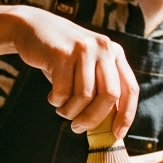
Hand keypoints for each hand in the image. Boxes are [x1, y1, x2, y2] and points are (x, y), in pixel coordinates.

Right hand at [7, 7, 138, 137]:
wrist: (33, 28)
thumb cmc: (62, 57)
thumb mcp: (87, 67)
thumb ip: (98, 89)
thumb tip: (107, 128)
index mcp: (115, 53)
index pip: (130, 88)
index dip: (126, 115)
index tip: (117, 134)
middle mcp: (104, 48)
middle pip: (109, 95)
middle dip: (94, 118)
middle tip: (78, 128)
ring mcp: (84, 49)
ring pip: (84, 96)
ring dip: (70, 111)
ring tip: (61, 109)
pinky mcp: (62, 53)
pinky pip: (63, 90)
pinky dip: (56, 101)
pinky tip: (52, 97)